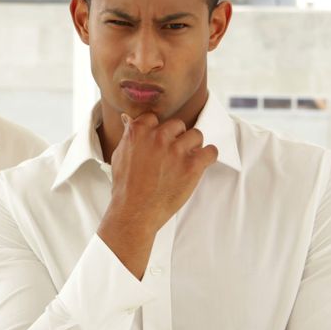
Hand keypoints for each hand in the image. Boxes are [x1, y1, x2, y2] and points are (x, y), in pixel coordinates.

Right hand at [108, 112, 216, 231]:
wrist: (134, 212)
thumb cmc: (126, 188)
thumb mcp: (119, 156)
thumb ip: (129, 137)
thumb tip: (130, 121)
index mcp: (139, 131)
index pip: (155, 117)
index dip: (159, 130)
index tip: (160, 141)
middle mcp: (159, 137)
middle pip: (178, 124)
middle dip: (177, 137)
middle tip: (174, 154)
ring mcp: (176, 150)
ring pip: (196, 135)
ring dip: (193, 146)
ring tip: (187, 160)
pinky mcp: (192, 165)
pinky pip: (211, 151)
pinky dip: (209, 156)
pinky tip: (203, 163)